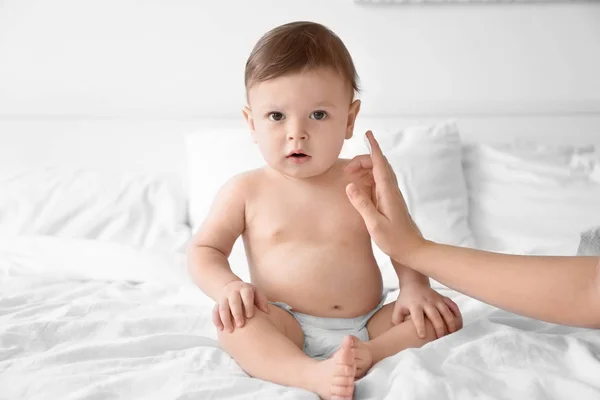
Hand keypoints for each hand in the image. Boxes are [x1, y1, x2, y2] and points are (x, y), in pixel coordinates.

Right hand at [213, 280, 268, 331]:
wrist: (231, 287)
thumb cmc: (248, 294)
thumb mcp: (256, 293)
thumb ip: (262, 301)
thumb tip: (266, 312)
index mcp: (244, 289)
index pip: (246, 295)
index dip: (248, 305)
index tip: (250, 316)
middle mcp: (233, 292)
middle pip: (234, 302)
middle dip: (236, 313)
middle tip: (240, 325)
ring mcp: (224, 297)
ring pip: (222, 307)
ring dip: (225, 319)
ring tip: (230, 330)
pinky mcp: (217, 303)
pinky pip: (214, 311)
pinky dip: (216, 320)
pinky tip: (220, 328)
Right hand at [344, 131, 426, 263]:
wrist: (413, 250)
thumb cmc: (395, 240)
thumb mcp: (375, 224)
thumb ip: (362, 204)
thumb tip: (349, 185)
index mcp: (388, 192)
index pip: (379, 164)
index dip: (373, 148)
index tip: (368, 134)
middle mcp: (392, 190)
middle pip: (379, 165)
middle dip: (363, 160)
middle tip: (347, 169)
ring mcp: (392, 195)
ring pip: (379, 173)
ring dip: (365, 169)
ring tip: (350, 175)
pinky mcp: (391, 201)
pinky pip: (380, 182)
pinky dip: (369, 177)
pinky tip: (361, 185)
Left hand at [393, 283, 461, 338]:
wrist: (414, 284)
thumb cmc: (406, 300)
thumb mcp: (398, 308)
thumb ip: (397, 320)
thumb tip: (398, 332)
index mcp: (414, 305)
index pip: (417, 316)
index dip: (420, 326)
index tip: (422, 336)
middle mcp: (426, 302)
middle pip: (434, 315)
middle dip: (438, 327)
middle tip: (440, 338)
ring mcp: (436, 299)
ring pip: (445, 311)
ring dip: (450, 322)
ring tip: (453, 333)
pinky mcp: (442, 298)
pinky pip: (452, 305)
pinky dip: (457, 313)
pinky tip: (459, 322)